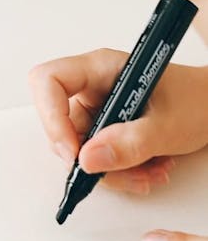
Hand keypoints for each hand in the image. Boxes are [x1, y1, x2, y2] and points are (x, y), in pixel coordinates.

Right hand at [29, 48, 207, 192]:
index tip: (73, 153)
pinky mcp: (107, 126)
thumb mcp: (167, 125)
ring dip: (111, 170)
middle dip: (89, 158)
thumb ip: (129, 143)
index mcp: (100, 67)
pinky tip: (148, 169)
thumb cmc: (198, 100)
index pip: (48, 81)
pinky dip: (120, 171)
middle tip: (122, 173)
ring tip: (148, 172)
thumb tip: (86, 160)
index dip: (50, 116)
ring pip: (80, 147)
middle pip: (60, 123)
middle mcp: (93, 85)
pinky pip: (97, 155)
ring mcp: (99, 106)